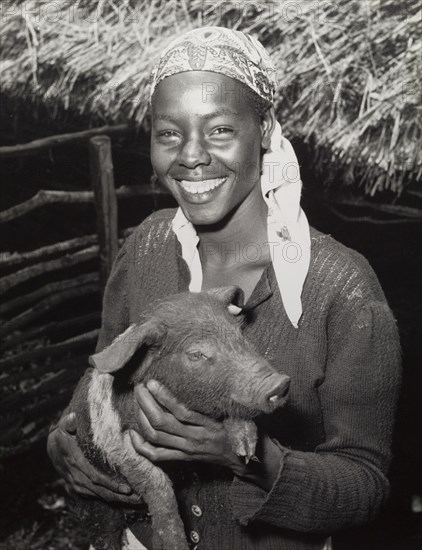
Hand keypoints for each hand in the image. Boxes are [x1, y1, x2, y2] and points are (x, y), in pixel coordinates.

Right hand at [47, 412, 140, 503]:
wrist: (51, 448)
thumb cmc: (62, 435)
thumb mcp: (63, 426)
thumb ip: (68, 423)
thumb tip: (72, 418)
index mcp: (76, 463)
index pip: (96, 477)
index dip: (112, 484)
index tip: (127, 488)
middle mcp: (76, 477)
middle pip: (101, 491)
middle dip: (120, 496)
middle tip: (139, 498)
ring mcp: (76, 485)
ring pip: (99, 496)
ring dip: (117, 499)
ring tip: (137, 500)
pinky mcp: (77, 489)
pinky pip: (95, 496)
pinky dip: (109, 498)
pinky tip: (124, 500)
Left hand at [130, 380, 284, 490]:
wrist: (245, 458)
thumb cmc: (240, 428)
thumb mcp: (234, 410)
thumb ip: (219, 398)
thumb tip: (205, 371)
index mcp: (209, 425)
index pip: (181, 411)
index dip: (164, 397)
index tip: (151, 382)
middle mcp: (195, 439)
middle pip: (162, 423)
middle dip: (146, 404)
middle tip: (139, 388)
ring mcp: (187, 451)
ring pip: (156, 437)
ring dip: (141, 419)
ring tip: (136, 401)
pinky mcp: (183, 459)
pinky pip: (157, 455)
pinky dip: (140, 446)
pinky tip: (131, 433)